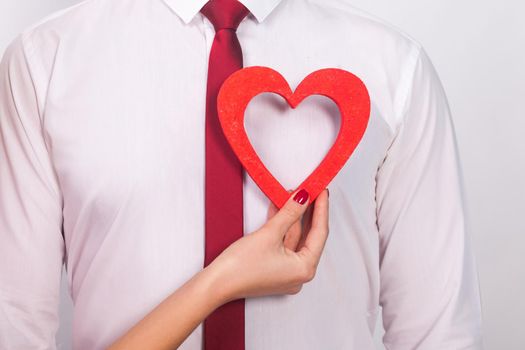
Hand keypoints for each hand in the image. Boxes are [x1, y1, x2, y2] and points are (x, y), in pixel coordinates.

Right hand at [207, 187, 329, 304]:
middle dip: (307, 212)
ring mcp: (287, 273)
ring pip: (294, 239)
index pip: (319, 233)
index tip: (322, 191)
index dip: (321, 209)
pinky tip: (280, 210)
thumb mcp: (269, 234)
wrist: (216, 283)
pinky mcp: (275, 270)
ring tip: (292, 196)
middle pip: (308, 236)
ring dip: (291, 218)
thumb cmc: (239, 268)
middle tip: (311, 191)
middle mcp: (299, 274)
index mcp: (304, 269)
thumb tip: (303, 198)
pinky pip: (284, 245)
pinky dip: (282, 228)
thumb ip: (290, 213)